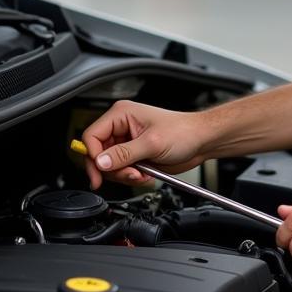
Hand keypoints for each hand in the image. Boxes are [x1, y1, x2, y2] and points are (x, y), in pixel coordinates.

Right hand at [81, 100, 207, 188]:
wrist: (200, 142)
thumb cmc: (184, 132)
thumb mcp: (153, 143)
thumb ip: (124, 153)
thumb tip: (101, 162)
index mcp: (121, 114)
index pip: (92, 136)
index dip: (93, 156)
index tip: (101, 171)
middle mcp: (121, 127)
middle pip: (98, 154)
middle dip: (113, 169)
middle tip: (130, 174)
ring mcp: (126, 142)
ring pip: (108, 166)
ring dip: (124, 175)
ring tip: (141, 174)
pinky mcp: (133, 155)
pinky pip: (120, 171)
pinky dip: (130, 177)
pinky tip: (145, 174)